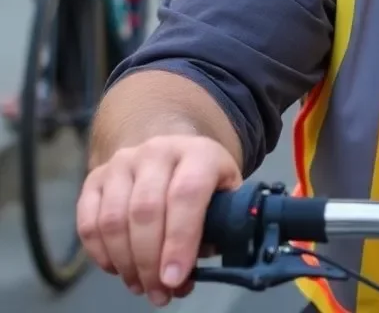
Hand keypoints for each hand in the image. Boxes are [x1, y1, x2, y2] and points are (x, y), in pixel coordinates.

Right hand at [77, 135, 240, 306]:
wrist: (174, 153)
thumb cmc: (205, 183)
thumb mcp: (225, 197)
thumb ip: (218, 229)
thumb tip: (188, 276)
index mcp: (198, 152)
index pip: (187, 193)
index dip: (180, 240)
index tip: (175, 279)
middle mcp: (158, 151)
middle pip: (146, 210)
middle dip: (150, 262)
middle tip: (159, 293)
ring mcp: (123, 162)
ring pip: (114, 220)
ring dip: (125, 263)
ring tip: (141, 286)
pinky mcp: (95, 177)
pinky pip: (89, 223)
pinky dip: (101, 254)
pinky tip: (118, 269)